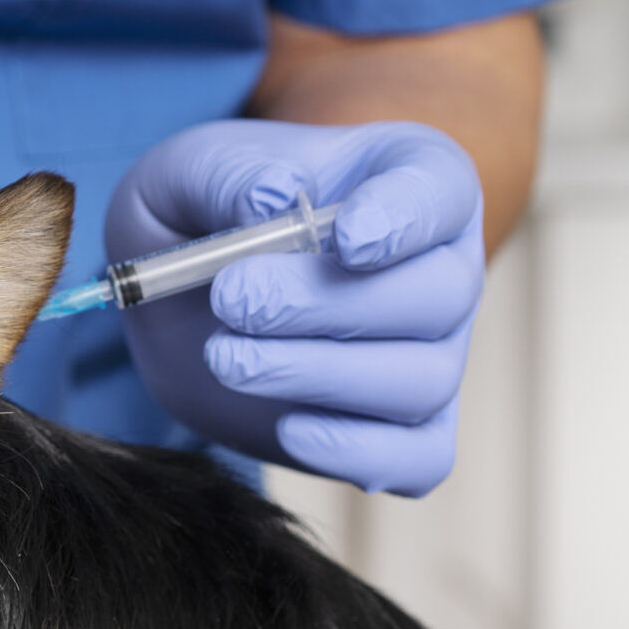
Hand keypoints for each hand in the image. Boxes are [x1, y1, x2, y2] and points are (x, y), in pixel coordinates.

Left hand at [106, 119, 483, 495]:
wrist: (186, 300)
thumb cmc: (205, 215)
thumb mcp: (191, 169)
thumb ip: (227, 174)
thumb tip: (273, 200)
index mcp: (410, 178)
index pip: (440, 191)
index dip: (404, 217)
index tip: (346, 238)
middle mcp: (442, 265)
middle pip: (437, 295)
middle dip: (328, 305)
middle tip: (234, 300)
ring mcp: (432, 352)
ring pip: (422, 381)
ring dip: (320, 375)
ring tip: (228, 359)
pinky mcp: (403, 429)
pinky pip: (417, 459)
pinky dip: (359, 452)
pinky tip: (288, 427)